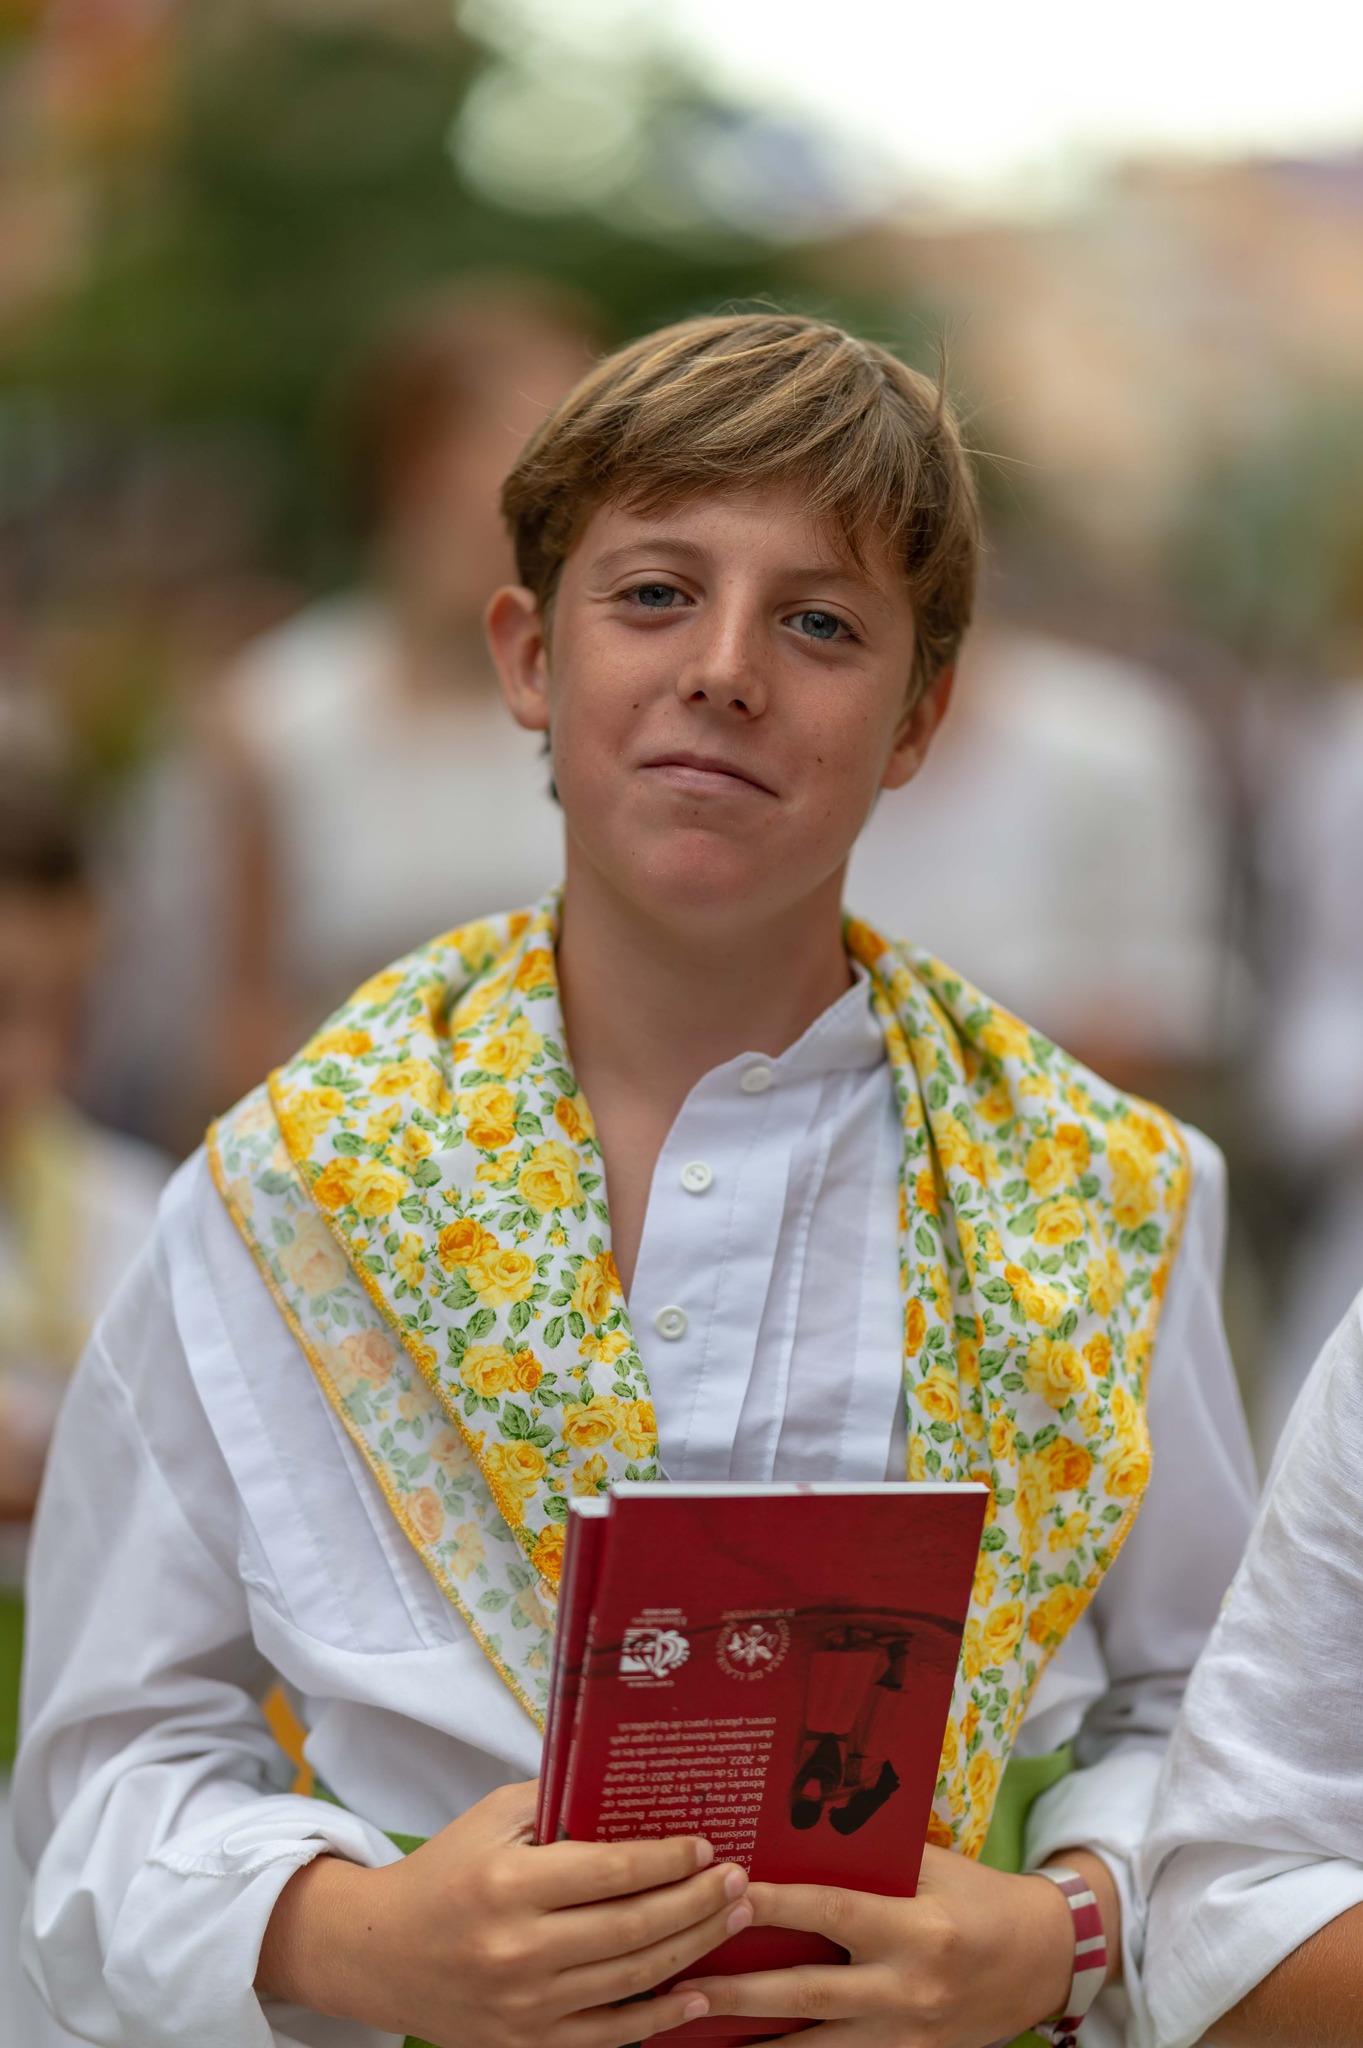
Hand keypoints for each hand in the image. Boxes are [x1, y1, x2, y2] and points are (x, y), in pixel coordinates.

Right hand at [257, 1779, 750, 2047]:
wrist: (380, 1952)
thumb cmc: (445, 1872)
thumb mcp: (492, 1818)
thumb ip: (558, 1800)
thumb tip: (630, 1783)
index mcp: (510, 1885)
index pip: (613, 1871)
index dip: (669, 1859)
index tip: (707, 1846)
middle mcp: (519, 1950)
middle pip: (634, 1927)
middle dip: (699, 1902)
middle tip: (740, 1879)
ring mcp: (525, 2006)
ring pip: (632, 1980)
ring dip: (693, 1950)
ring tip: (732, 1920)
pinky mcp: (525, 2043)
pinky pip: (608, 2035)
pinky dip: (659, 2020)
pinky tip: (696, 1997)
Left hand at [676, 1844, 1089, 2046]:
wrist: (1044, 1960)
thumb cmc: (980, 1896)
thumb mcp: (932, 1866)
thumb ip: (871, 1858)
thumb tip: (796, 1833)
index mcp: (916, 1929)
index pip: (829, 1912)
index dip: (774, 1903)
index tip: (723, 1893)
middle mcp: (908, 1987)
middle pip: (806, 1993)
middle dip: (738, 1992)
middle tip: (679, 1987)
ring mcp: (907, 2035)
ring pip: (815, 2045)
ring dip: (752, 2039)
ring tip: (693, 2029)